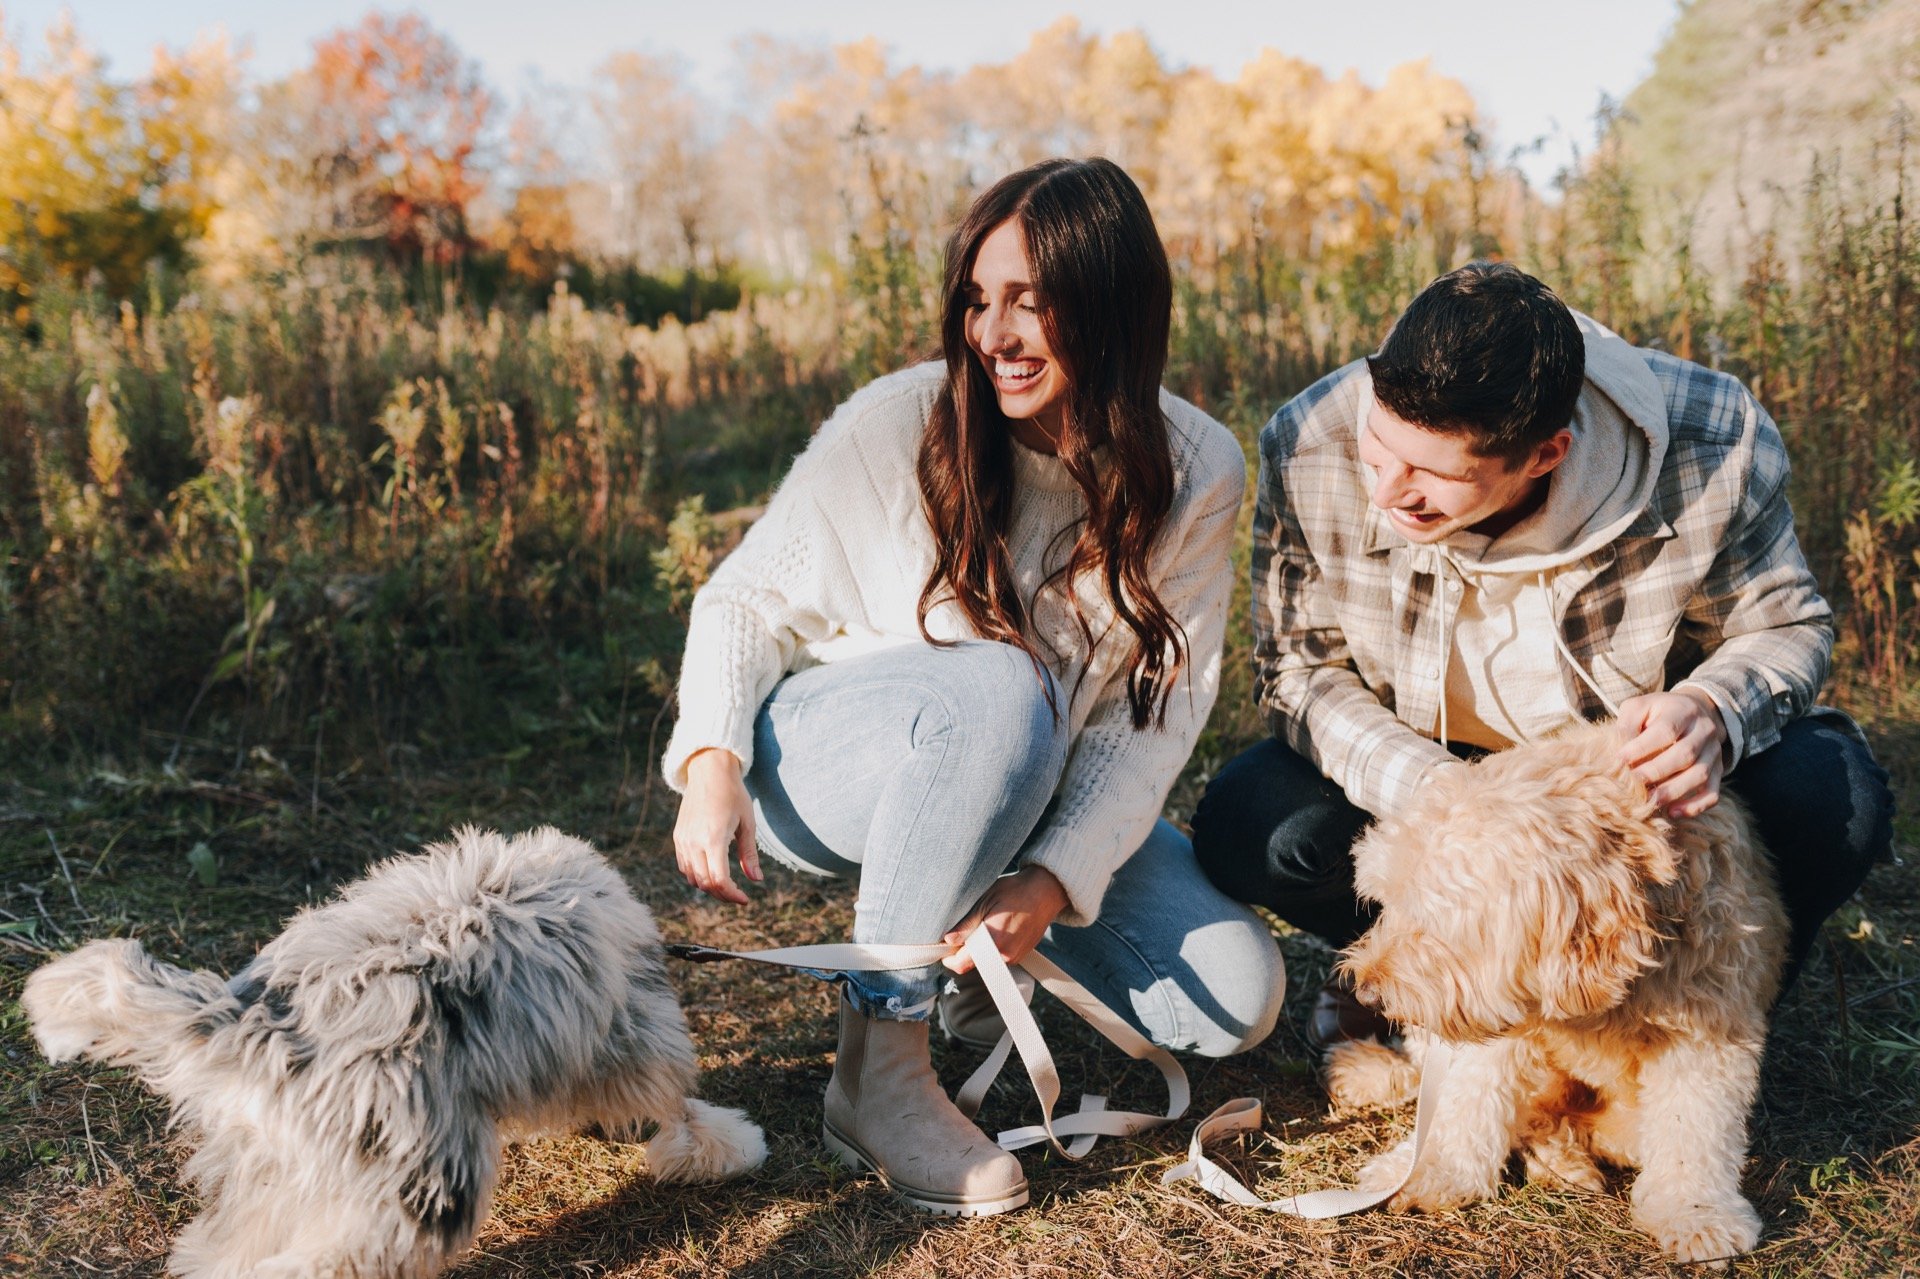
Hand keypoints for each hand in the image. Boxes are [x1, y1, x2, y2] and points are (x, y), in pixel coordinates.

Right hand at [672, 749, 761, 903]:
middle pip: (705, 883)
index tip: (745, 899)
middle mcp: (694, 841)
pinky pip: (685, 866)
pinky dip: (697, 876)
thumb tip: (757, 880)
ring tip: (727, 885)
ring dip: (709, 887)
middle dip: (723, 894)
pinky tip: (712, 873)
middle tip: (738, 896)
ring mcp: (683, 840)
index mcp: (714, 838)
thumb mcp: (747, 823)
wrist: (709, 772)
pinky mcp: (678, 837)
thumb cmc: (733, 795)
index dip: (732, 895)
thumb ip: (749, 854)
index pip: (719, 879)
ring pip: (693, 878)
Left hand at [940, 867, 1068, 972]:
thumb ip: (966, 924)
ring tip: (982, 925)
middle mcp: (1004, 955)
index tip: (943, 947)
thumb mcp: (986, 901)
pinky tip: (995, 928)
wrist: (1046, 892)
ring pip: (985, 961)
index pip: (961, 964)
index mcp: (993, 941)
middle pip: (972, 964)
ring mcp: (1014, 957)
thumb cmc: (1016, 891)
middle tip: (961, 932)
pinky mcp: (1020, 955)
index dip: (948, 958)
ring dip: (978, 949)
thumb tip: (948, 940)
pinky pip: (998, 957)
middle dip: (962, 952)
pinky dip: (991, 947)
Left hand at [1616, 690, 1727, 817]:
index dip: (1642, 748)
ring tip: (1649, 803)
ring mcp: (1714, 752)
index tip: (1619, 762)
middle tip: (1633, 786)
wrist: (1694, 711)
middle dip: (1657, 772)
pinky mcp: (1718, 770)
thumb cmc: (1657, 712)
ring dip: (1674, 791)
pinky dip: (1695, 805)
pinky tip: (1673, 813)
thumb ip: (1627, 724)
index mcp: (1683, 710)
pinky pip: (1712, 791)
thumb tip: (1618, 752)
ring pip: (1700, 774)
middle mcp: (1704, 730)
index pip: (1665, 730)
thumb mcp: (1639, 707)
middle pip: (1685, 754)